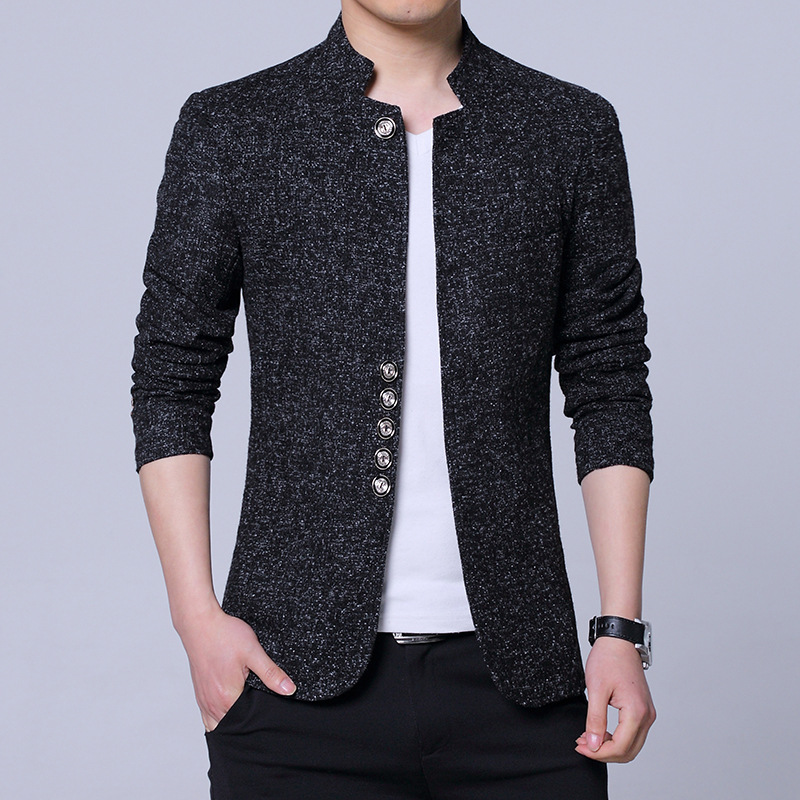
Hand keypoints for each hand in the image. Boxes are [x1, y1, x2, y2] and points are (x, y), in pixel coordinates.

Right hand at [177, 605, 296, 731]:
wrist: (200, 623)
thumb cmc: (224, 635)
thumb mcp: (253, 652)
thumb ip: (271, 673)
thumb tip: (289, 690)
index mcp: (227, 698)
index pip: (247, 722)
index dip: (260, 720)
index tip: (270, 715)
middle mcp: (212, 704)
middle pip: (232, 727)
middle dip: (246, 725)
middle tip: (261, 714)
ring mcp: (204, 700)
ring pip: (218, 724)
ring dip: (232, 722)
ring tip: (247, 712)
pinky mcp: (200, 694)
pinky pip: (208, 716)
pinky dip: (219, 717)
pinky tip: (231, 707)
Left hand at [575, 635, 655, 761]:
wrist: (619, 641)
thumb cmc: (608, 659)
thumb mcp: (596, 690)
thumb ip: (595, 720)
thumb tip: (594, 745)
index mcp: (636, 712)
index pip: (619, 747)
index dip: (598, 753)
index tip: (580, 746)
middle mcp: (646, 716)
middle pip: (628, 751)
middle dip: (603, 753)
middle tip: (582, 744)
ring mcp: (647, 713)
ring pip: (631, 745)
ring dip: (610, 747)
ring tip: (588, 738)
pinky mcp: (643, 709)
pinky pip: (632, 734)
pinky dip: (616, 738)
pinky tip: (599, 731)